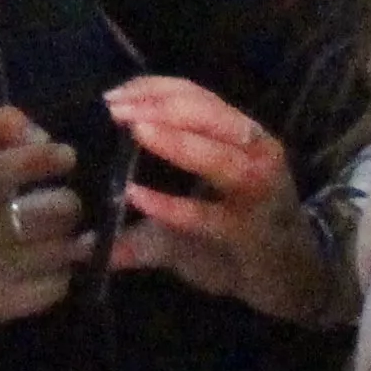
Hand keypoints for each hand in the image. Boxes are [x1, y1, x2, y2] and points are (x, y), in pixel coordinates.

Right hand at [0, 106, 94, 328]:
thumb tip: (42, 136)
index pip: (6, 170)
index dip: (43, 160)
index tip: (67, 156)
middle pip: (59, 212)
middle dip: (69, 204)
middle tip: (65, 205)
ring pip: (66, 250)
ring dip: (70, 239)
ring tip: (59, 233)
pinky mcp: (4, 305)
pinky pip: (59, 284)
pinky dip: (61, 271)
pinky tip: (47, 261)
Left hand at [102, 74, 348, 327]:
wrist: (291, 281)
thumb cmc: (236, 240)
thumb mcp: (185, 219)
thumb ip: (138, 219)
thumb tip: (79, 234)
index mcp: (239, 136)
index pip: (195, 95)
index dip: (153, 89)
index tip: (113, 94)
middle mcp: (255, 153)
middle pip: (208, 113)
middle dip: (159, 106)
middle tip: (113, 109)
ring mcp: (258, 193)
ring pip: (220, 156)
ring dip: (176, 141)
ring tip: (135, 131)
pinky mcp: (251, 233)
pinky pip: (208, 215)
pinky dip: (172, 205)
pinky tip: (138, 196)